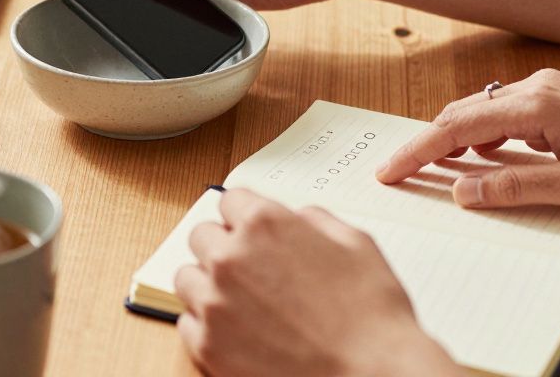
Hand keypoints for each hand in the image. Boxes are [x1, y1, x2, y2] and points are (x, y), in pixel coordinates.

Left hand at [174, 189, 459, 376]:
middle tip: (249, 267)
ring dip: (208, 283)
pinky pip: (187, 323)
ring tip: (240, 300)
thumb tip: (296, 219)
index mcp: (264, 224)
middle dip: (224, 246)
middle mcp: (230, 258)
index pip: (230, 200)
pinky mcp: (208, 345)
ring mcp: (214, 303)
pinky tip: (238, 330)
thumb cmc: (371, 315)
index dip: (245, 216)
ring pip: (187, 278)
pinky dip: (207, 325)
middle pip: (202, 236)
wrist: (372, 375)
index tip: (249, 229)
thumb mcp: (355, 243)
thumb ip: (315, 220)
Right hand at [376, 69, 559, 210]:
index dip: (418, 152)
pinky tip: (479, 156)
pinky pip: (504, 112)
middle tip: (399, 172)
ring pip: (481, 111)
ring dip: (453, 138)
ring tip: (429, 167)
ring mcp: (548, 88)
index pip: (458, 129)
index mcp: (537, 106)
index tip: (390, 170)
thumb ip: (513, 188)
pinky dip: (481, 133)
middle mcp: (537, 87)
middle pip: (462, 113)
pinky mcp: (559, 96)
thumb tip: (461, 191)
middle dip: (426, 144)